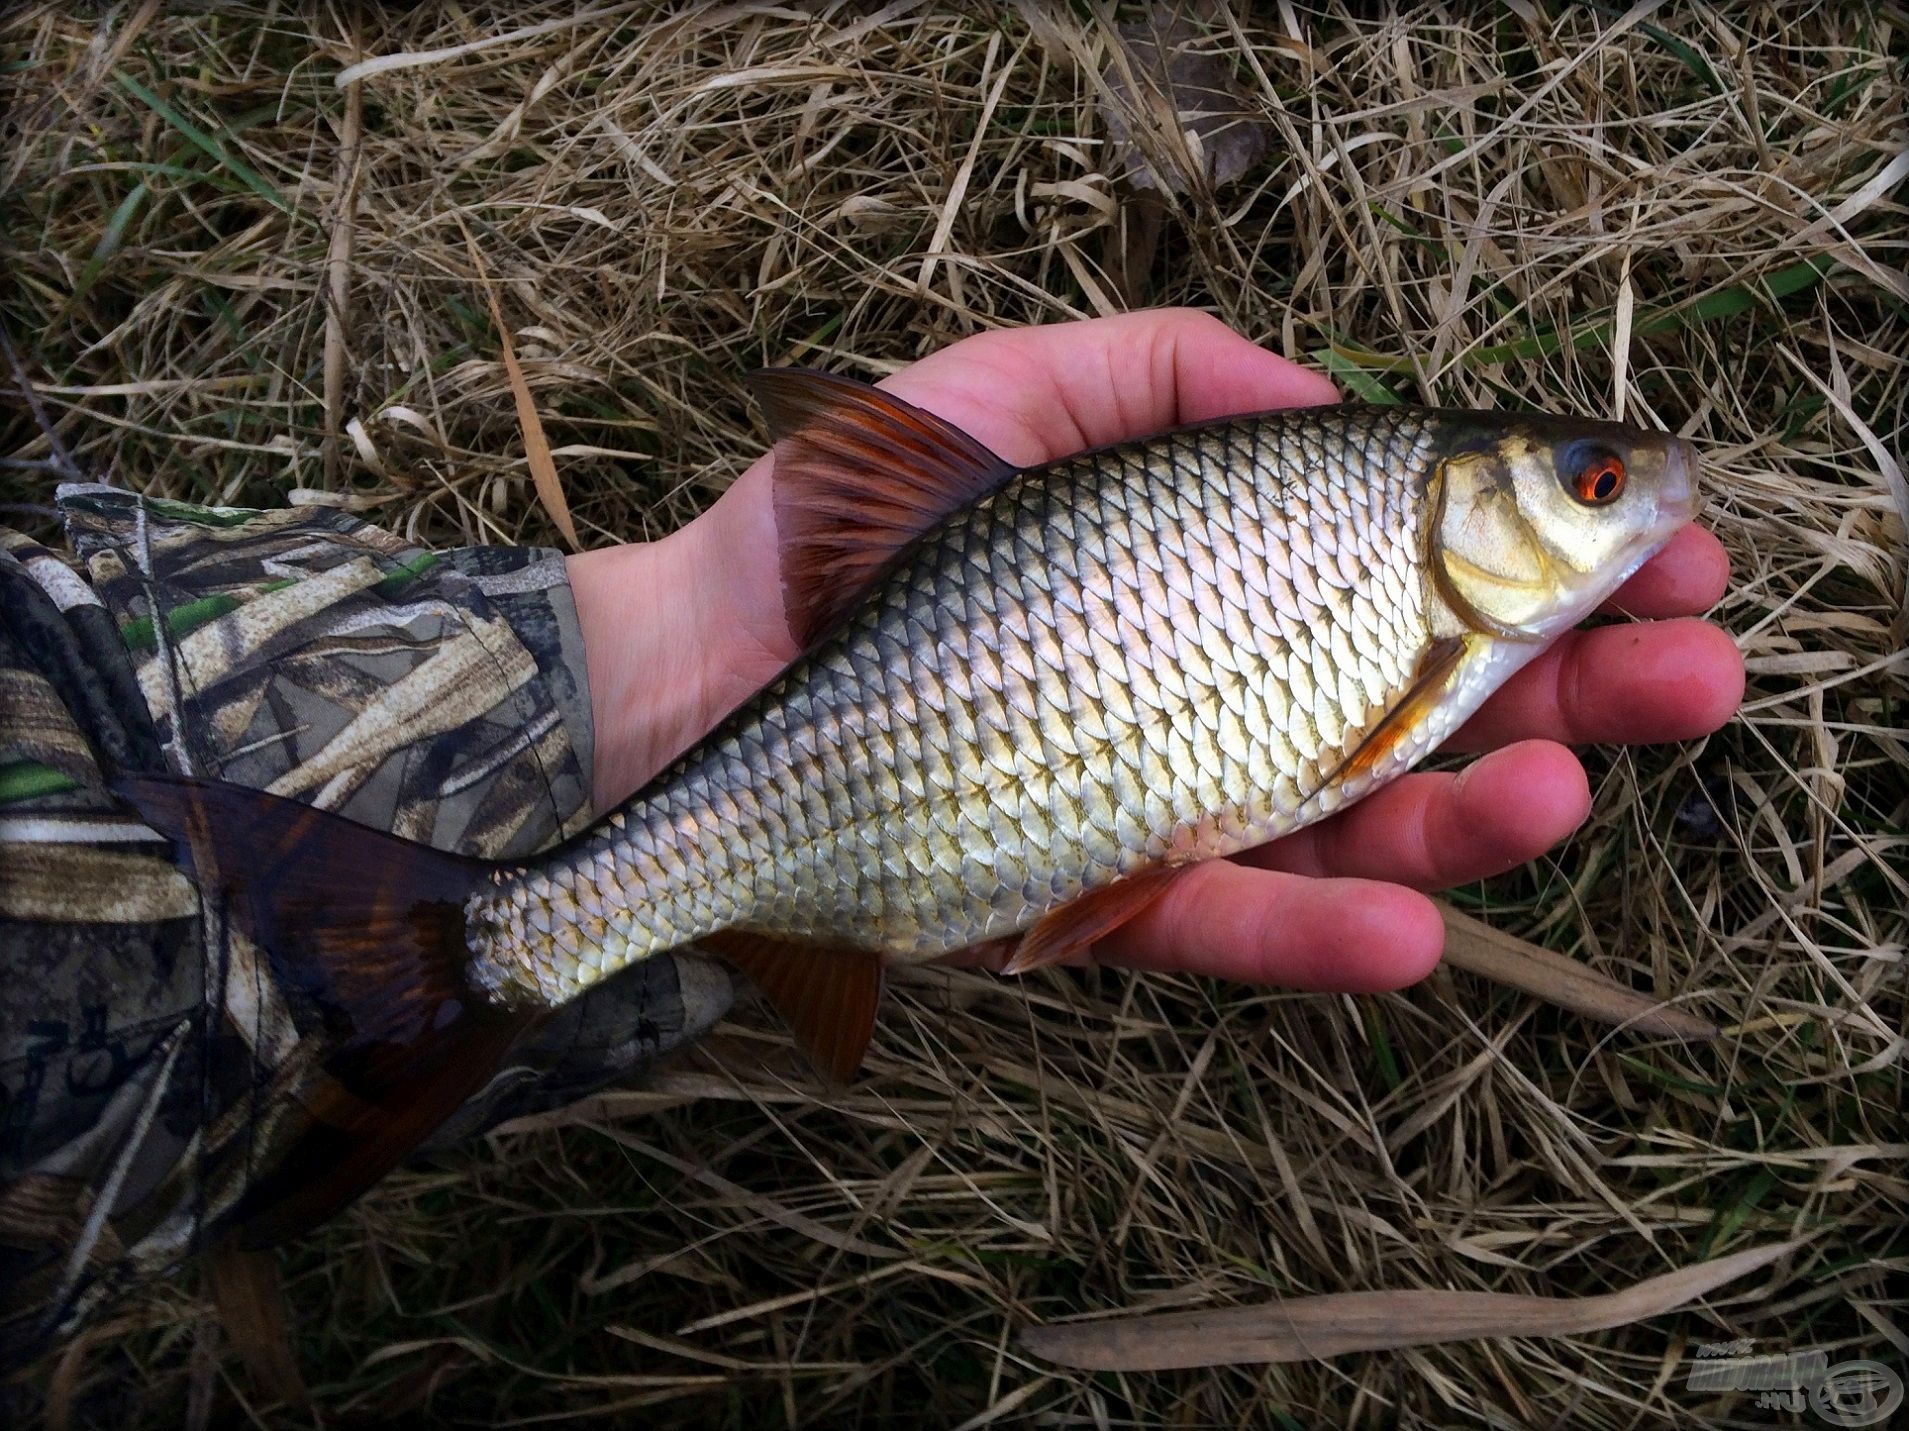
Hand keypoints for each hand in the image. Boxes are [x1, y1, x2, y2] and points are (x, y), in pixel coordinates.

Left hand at [568, 311, 1741, 992]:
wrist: (693, 670)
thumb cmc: (839, 521)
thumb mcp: (1012, 392)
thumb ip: (1174, 374)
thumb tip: (1333, 397)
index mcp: (1212, 571)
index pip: (1409, 568)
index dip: (1541, 556)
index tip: (1667, 537)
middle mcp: (1205, 687)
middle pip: (1412, 701)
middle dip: (1562, 690)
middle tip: (1692, 674)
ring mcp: (1156, 799)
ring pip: (1344, 828)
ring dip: (1470, 815)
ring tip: (1567, 783)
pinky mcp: (1088, 899)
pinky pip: (1217, 921)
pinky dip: (1313, 933)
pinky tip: (1416, 925)